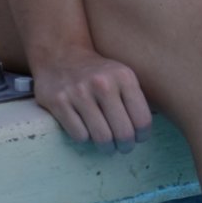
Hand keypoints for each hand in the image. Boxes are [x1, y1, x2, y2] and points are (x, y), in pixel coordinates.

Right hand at [29, 47, 152, 150]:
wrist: (62, 55)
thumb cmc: (98, 72)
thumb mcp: (122, 75)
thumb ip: (134, 98)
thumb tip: (143, 133)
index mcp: (124, 77)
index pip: (142, 119)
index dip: (142, 135)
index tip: (139, 138)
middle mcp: (103, 84)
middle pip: (123, 132)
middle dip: (125, 146)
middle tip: (124, 147)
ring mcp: (79, 93)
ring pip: (101, 137)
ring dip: (106, 147)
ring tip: (108, 145)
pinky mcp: (58, 102)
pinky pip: (79, 135)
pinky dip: (85, 138)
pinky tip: (86, 132)